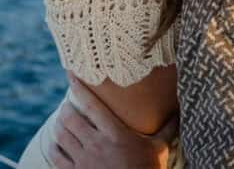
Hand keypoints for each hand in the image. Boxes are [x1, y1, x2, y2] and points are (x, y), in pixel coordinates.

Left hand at [48, 74, 176, 168]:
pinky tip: (57, 143)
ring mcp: (83, 161)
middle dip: (66, 107)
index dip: (77, 86)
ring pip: (61, 135)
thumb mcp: (159, 149)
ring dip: (59, 125)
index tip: (70, 73)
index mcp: (115, 133)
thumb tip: (180, 110)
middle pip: (70, 117)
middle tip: (68, 103)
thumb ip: (167, 128)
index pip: (90, 104)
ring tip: (62, 120)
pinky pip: (56, 157)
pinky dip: (54, 147)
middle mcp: (96, 145)